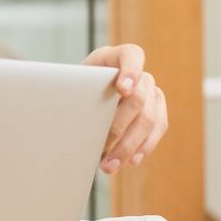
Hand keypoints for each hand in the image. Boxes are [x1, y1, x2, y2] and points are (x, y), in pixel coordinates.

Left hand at [82, 43, 167, 174]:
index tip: (123, 89)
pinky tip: (131, 161)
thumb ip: (72, 90)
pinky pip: (158, 128)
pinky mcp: (157, 108)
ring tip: (110, 165)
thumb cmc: (75, 88)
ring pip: (149, 118)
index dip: (130, 70)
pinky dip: (144, 147)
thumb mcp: (70, 84)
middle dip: (120, 127)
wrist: (85, 94)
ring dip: (129, 146)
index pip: (131, 55)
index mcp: (115, 58)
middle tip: (102, 148)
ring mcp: (151, 90)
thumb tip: (62, 110)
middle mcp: (139, 73)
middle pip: (138, 97)